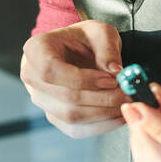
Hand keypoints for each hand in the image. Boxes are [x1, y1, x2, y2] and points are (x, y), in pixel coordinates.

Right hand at [20, 20, 126, 138]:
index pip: (51, 71)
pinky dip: (100, 126)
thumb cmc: (84, 38)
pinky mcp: (54, 116)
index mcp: (36, 50)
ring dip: (104, 113)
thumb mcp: (99, 31)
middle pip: (65, 97)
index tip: (110, 80)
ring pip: (71, 116)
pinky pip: (75, 129)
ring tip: (127, 103)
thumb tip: (116, 72)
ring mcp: (41, 100)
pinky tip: (119, 116)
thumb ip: (107, 48)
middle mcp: (32, 77)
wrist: (75, 48)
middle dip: (102, 99)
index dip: (82, 79)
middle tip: (128, 94)